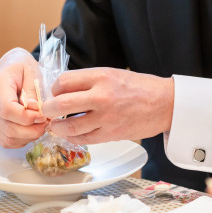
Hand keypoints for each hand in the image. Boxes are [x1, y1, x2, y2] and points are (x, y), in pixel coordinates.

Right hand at [0, 48, 46, 147]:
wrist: (10, 67)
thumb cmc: (22, 67)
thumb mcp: (32, 70)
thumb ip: (33, 91)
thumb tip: (35, 109)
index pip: (7, 109)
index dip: (27, 118)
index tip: (43, 115)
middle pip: (8, 128)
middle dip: (32, 130)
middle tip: (47, 123)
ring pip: (7, 138)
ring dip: (28, 137)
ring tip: (41, 126)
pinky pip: (7, 140)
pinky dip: (22, 139)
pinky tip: (32, 129)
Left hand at [40, 68, 173, 144]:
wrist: (164, 104)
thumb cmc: (140, 88)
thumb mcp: (112, 74)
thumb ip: (89, 82)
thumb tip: (65, 90)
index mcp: (100, 77)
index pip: (64, 82)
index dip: (54, 89)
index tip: (55, 94)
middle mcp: (102, 96)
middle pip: (62, 104)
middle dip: (49, 109)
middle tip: (47, 111)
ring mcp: (106, 117)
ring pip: (70, 125)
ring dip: (58, 127)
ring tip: (56, 126)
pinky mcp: (111, 134)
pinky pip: (84, 138)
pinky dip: (74, 137)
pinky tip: (72, 134)